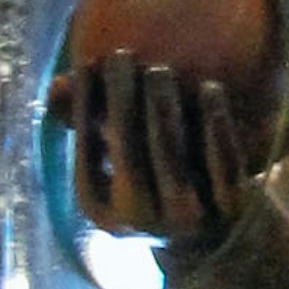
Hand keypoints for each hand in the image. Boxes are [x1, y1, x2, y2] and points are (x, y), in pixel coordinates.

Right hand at [54, 52, 249, 260]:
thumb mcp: (111, 154)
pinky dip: (216, 126)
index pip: (85, 155)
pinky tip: (211, 87)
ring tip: (158, 69)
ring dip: (164, 110)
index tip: (87, 64)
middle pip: (129, 155)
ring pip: (173, 160)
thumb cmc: (147, 176)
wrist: (209, 233)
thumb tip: (57, 85)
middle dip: (122, 102)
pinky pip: (224, 164)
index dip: (84, 108)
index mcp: (100, 210)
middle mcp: (141, 221)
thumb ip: (83, 119)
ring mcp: (187, 219)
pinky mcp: (231, 210)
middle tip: (122, 55)